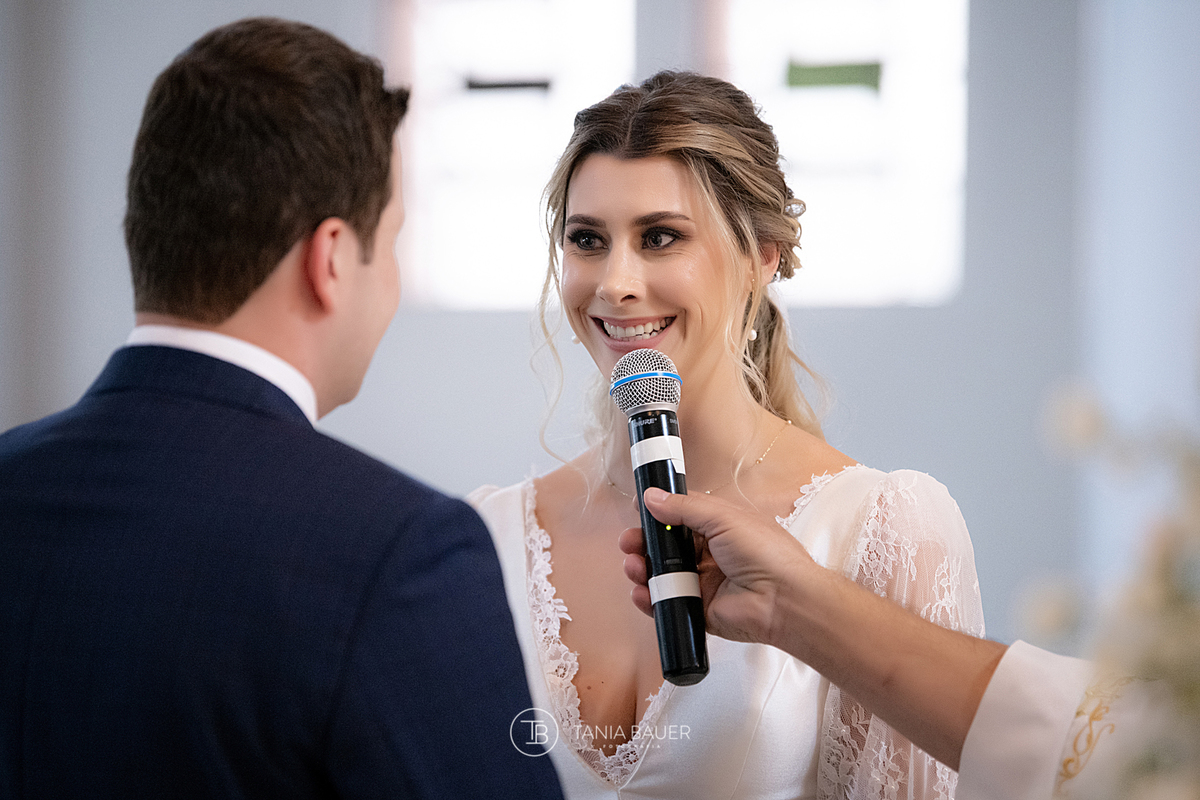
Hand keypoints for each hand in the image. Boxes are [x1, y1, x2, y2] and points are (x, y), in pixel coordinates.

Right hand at [618, 488, 818, 646]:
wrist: (783, 599)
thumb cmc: (762, 551)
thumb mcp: (723, 518)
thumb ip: (684, 508)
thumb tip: (651, 496)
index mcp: (719, 527)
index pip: (681, 516)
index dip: (659, 513)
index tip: (637, 511)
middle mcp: (710, 554)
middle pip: (666, 547)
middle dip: (644, 543)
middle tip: (628, 543)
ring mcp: (703, 583)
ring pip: (662, 575)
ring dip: (642, 569)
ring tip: (633, 567)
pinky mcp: (698, 609)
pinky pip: (667, 603)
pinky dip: (650, 599)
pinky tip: (641, 592)